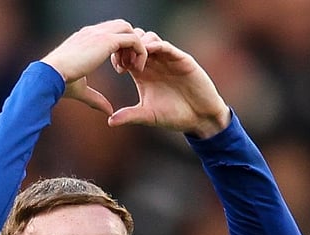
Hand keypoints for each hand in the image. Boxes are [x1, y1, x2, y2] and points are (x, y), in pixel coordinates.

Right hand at [40, 20, 146, 115]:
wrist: (51, 74)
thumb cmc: (59, 83)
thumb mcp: (81, 90)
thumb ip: (95, 98)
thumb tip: (108, 111)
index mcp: (85, 38)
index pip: (109, 33)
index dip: (119, 50)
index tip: (119, 69)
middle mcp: (93, 32)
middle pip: (122, 26)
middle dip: (129, 46)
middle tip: (128, 67)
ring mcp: (100, 33)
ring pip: (130, 30)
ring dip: (135, 48)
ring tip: (133, 68)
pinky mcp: (106, 40)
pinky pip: (133, 39)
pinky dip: (139, 52)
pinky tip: (134, 69)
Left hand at [108, 30, 230, 138]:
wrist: (200, 117)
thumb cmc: (174, 116)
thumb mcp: (148, 116)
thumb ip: (130, 115)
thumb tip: (109, 122)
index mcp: (142, 72)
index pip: (125, 53)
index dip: (119, 56)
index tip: (118, 68)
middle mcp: (154, 62)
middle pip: (135, 41)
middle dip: (128, 47)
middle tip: (126, 62)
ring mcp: (167, 59)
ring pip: (149, 38)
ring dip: (140, 45)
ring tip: (137, 63)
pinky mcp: (181, 59)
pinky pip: (166, 46)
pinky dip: (156, 45)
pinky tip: (149, 53)